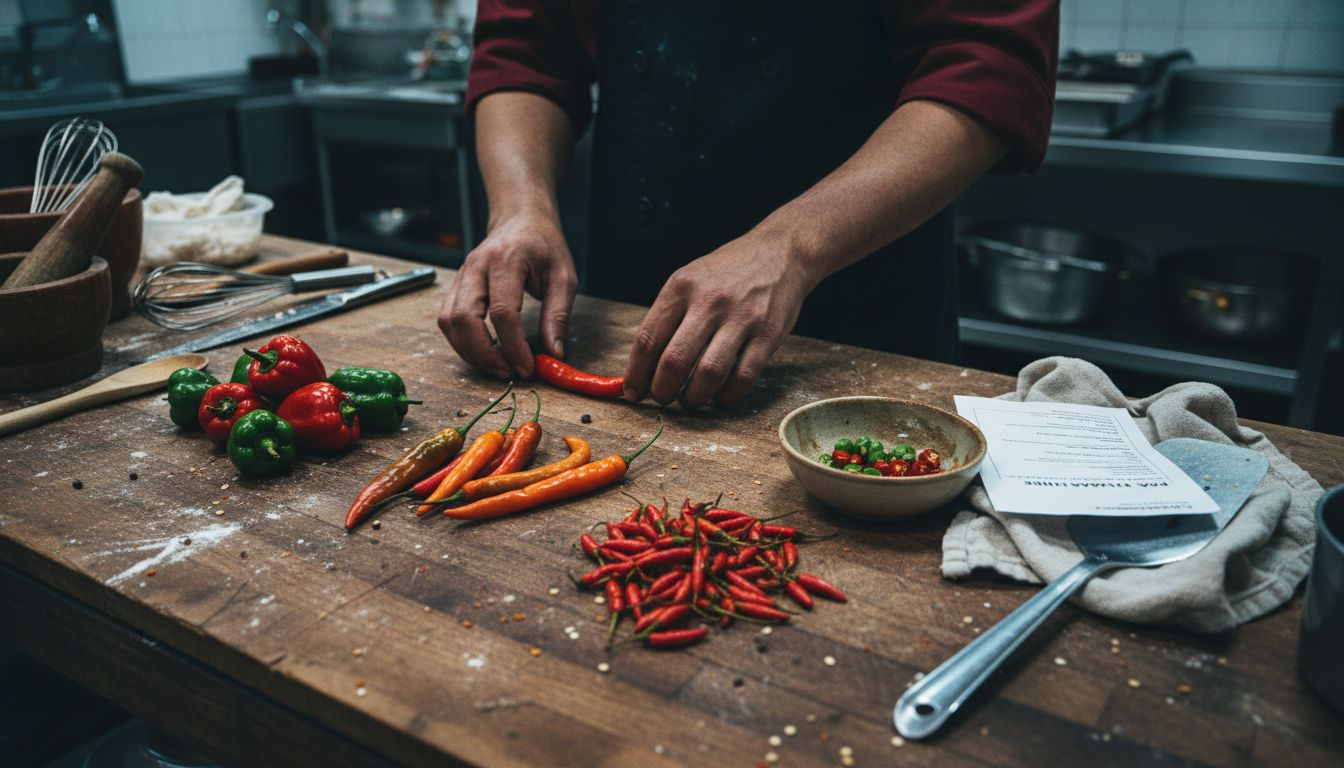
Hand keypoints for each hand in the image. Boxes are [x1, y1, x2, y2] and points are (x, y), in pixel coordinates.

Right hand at [438, 214, 577, 378]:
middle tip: (508, 372)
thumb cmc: (544, 246)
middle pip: (465, 318)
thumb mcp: (564, 277)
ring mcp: (461, 275)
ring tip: (498, 366)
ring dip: (470, 351)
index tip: (528, 368)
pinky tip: (485, 352)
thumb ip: (558, 316)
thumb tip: (554, 354)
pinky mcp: (455, 286)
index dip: (513, 346)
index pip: (502, 312)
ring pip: (449, 322)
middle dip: (484, 354)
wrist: (520, 219)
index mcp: (506, 261)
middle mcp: (476, 266)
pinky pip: (447, 320)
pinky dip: (462, 342)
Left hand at [623, 232, 816, 407]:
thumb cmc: (727, 272)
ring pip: (708, 374)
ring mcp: (741, 318)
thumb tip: (642, 366)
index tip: (632, 393)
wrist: (780, 252)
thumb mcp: (689, 279)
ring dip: (694, 398)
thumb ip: (667, 317)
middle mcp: (709, 301)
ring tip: (690, 400)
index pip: (647, 340)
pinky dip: (727, 396)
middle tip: (662, 398)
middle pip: (674, 362)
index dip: (635, 374)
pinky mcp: (768, 334)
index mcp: (681, 287)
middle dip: (661, 391)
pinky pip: (743, 377)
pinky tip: (721, 396)